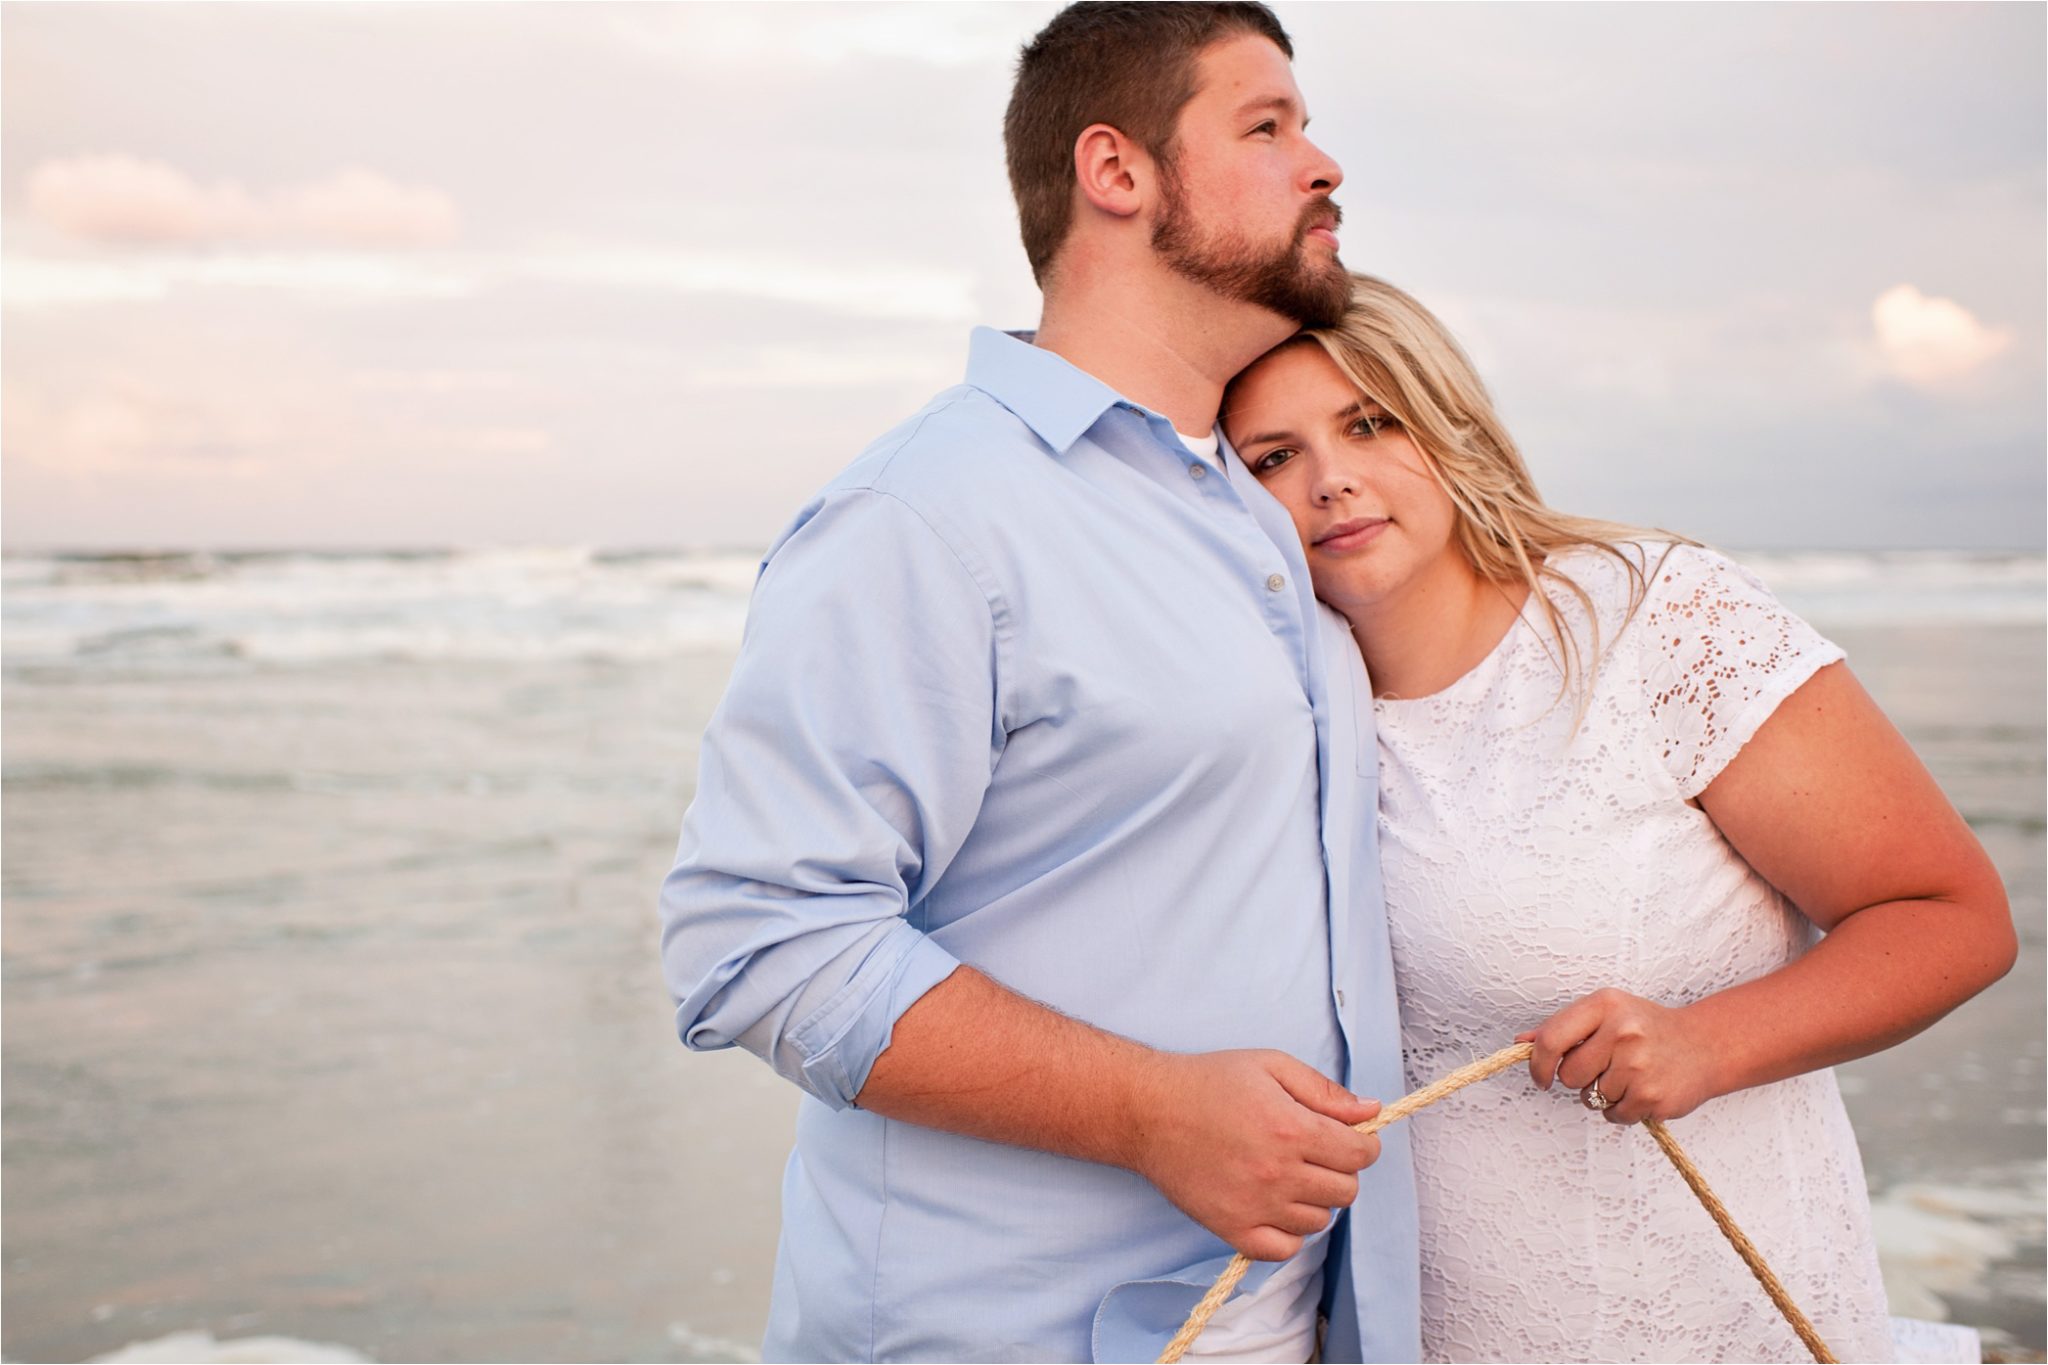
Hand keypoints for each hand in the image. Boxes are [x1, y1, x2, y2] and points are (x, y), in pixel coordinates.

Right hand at [1125, 1049, 1380, 1261]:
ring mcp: (1255, 1206)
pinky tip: (1274, 1205)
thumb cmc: (1209, 1082)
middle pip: (1345, 1190)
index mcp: (1291, 1128)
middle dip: (1339, 1169)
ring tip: (1286, 1175)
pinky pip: (1285, 1249)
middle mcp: (1278, 1172)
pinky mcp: (1232, 1229)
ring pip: (1319, 1220)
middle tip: (1312, 1152)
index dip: (1362, 1144)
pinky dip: (1288, 1232)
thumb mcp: (1270, 1065)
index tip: (1347, 1138)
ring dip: (1312, 1199)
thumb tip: (1370, 1110)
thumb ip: (1324, 1090)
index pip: (1360, 1156)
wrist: (1149, 1112)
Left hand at [1517, 988, 1720, 1124]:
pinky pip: (1613, 1115)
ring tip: (1629, 1075)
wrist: (1705, 1045)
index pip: (1551, 1040)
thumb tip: (1520, 1042)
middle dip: (1579, 1078)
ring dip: (1603, 1094)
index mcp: (1605, 1005)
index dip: (1537, 1064)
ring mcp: (1639, 1067)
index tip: (1541, 1077)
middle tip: (1605, 1066)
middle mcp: (1623, 1033)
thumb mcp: (1607, 1013)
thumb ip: (1562, 1027)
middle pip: (1568, 1075)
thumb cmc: (1647, 1027)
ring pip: (1590, 1097)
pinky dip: (1621, 1109)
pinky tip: (1641, 1089)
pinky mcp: (1653, 1098)